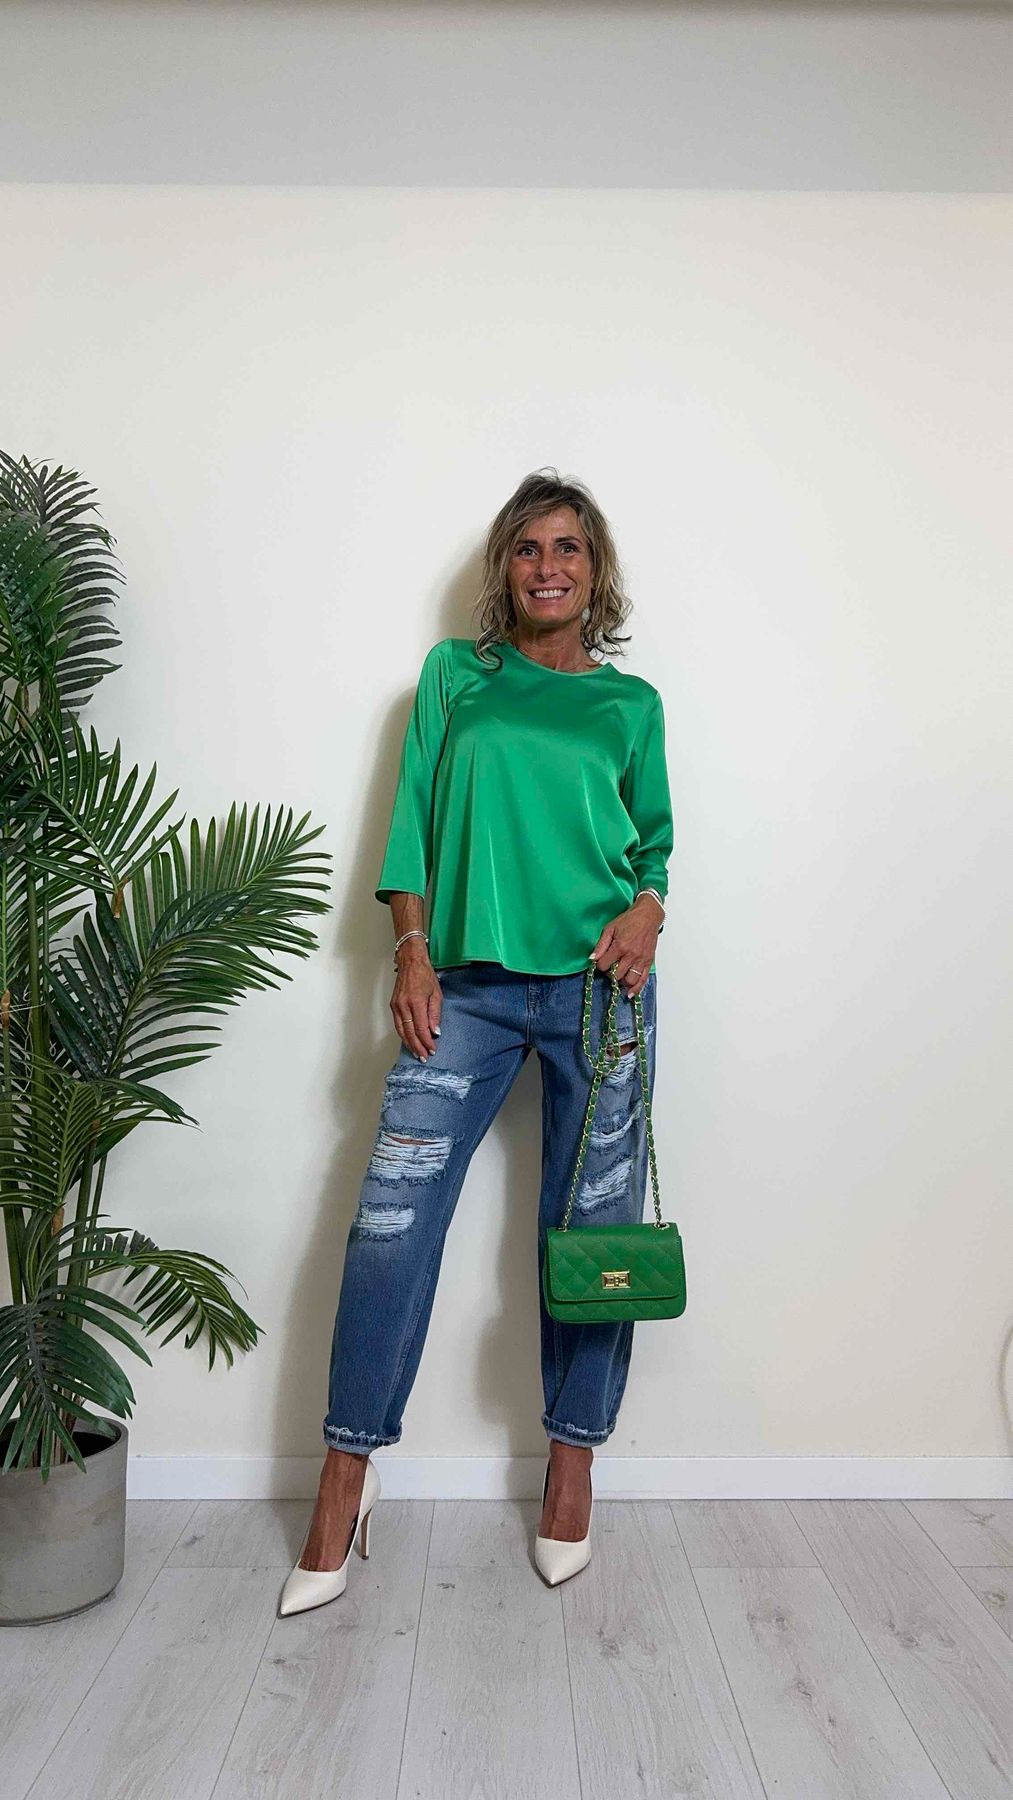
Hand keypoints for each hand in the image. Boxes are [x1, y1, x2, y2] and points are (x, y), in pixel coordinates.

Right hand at [391, 941, 441, 1059]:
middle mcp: (404, 1006)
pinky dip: (403, 1035)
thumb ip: (435, 1014)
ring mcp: (396, 1006)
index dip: (427, 1042)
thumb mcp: (436, 994)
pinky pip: (397, 1025)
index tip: (433, 1049)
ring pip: (401, 1031)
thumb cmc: (425, 975)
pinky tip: (409, 1041)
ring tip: (416, 1053)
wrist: (410, 962)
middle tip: (424, 1057)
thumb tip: (435, 1031)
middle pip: (410, 1033)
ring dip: (409, 1044)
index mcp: (416, 1002)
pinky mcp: (393, 1006)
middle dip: (417, 1047)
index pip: (421, 1028)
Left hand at [589, 894, 662, 997]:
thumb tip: (592, 959)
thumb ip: (601, 945)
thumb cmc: (629, 920)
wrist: (648, 916)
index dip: (600, 966)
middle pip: (616, 975)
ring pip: (629, 980)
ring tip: (619, 976)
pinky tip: (630, 994)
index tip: (601, 962)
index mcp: (620, 946)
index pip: (604, 965)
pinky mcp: (648, 962)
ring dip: (622, 981)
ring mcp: (641, 960)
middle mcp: (631, 955)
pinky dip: (636, 989)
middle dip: (610, 974)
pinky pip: (643, 980)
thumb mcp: (610, 928)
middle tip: (610, 967)